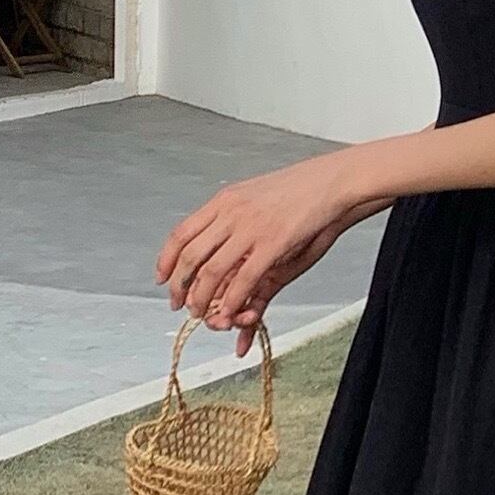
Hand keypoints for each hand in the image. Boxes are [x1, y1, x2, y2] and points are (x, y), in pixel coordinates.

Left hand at [158, 155, 360, 340]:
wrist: (332, 181)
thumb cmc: (300, 191)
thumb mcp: (255, 198)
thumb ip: (233, 217)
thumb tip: (219, 236)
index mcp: (224, 200)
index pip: (181, 233)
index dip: (167, 260)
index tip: (162, 278)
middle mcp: (231, 213)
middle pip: (190, 256)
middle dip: (180, 286)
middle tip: (179, 304)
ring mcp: (251, 229)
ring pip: (211, 272)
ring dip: (202, 298)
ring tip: (201, 313)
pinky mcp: (273, 244)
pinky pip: (243, 280)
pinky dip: (232, 301)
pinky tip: (229, 312)